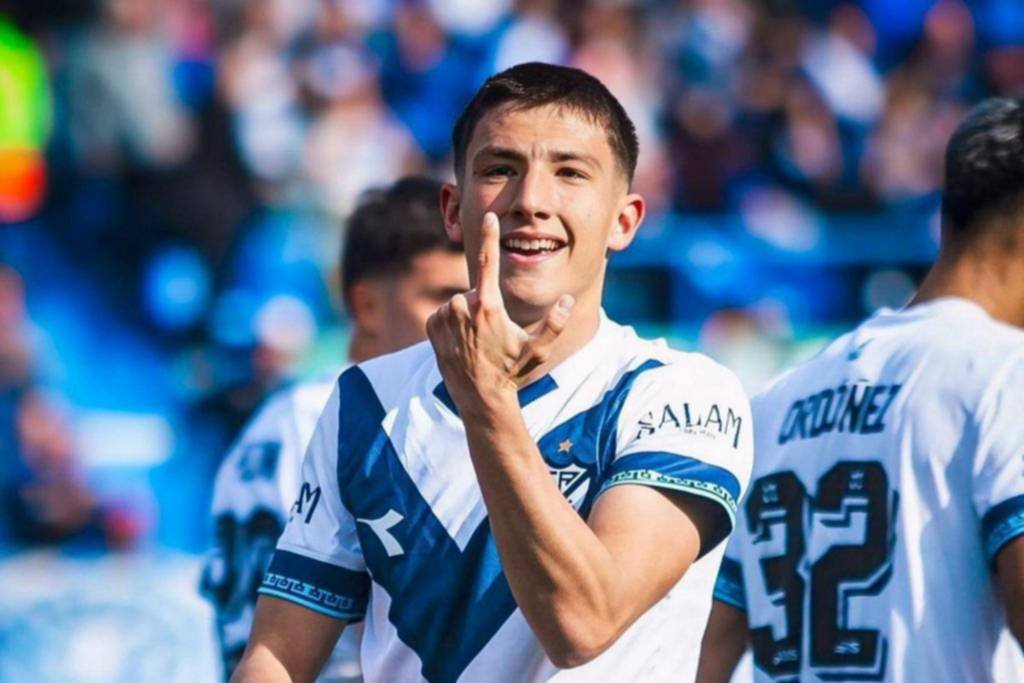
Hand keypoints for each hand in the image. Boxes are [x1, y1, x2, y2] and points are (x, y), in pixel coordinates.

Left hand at [427, 212, 573, 411]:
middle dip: (483, 303)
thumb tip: (567, 300)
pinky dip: (450, 323)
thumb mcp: (538, 350)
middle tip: (491, 332)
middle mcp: (463, 307)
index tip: (489, 217)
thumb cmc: (512, 373)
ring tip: (476, 340)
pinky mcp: (431, 326)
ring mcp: (445, 317)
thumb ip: (555, 324)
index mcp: (489, 307)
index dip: (490, 237)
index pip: (489, 262)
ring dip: (466, 315)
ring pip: (458, 302)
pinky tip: (461, 342)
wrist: (480, 398)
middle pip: (475, 290)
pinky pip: (443, 313)